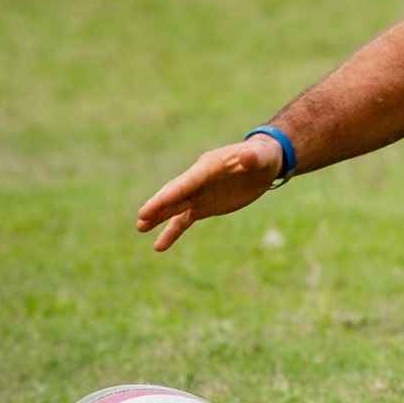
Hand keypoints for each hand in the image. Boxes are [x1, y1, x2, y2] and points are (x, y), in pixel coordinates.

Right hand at [136, 137, 283, 251]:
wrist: (262, 164)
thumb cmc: (262, 156)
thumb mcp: (262, 156)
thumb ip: (253, 157)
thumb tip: (247, 156)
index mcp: (209, 166)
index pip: (187, 182)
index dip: (172, 194)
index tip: (153, 206)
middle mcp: (199, 180)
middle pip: (175, 194)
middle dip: (159, 205)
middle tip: (142, 217)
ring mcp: (199, 194)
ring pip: (175, 208)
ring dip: (158, 217)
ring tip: (141, 227)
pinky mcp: (203, 206)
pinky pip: (184, 220)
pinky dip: (172, 232)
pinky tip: (159, 246)